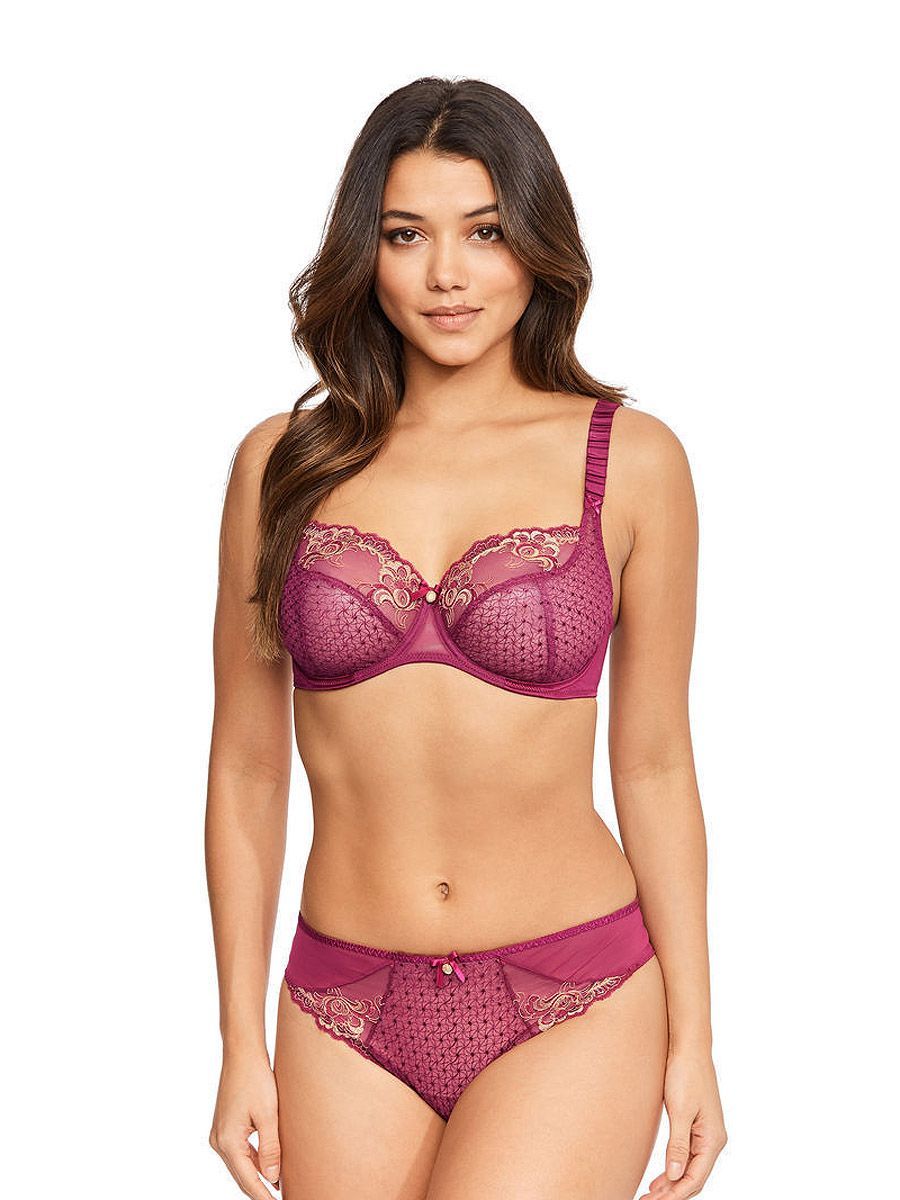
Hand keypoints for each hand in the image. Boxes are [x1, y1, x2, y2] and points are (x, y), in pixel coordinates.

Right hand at [209, 1051, 281, 1196]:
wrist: (242, 1053)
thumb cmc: (255, 1078)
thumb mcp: (268, 1114)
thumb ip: (270, 1148)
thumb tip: (272, 1178)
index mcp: (228, 1142)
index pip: (248, 1180)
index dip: (263, 1196)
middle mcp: (219, 1141)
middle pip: (242, 1175)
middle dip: (261, 1189)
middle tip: (282, 1198)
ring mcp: (220, 1134)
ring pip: (242, 1164)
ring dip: (259, 1174)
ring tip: (280, 1186)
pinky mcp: (225, 1126)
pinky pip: (241, 1151)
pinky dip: (255, 1159)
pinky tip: (270, 1164)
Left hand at [638, 1050, 726, 1198]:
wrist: (688, 1048)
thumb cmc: (685, 1074)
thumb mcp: (680, 1111)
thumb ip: (678, 1145)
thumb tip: (674, 1176)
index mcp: (713, 1139)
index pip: (695, 1179)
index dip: (675, 1194)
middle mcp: (713, 1140)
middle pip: (694, 1178)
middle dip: (673, 1193)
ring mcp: (706, 1133)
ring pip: (691, 1168)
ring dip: (673, 1183)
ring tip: (651, 1194)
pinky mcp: (697, 1125)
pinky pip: (688, 1155)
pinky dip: (675, 1168)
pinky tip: (662, 1175)